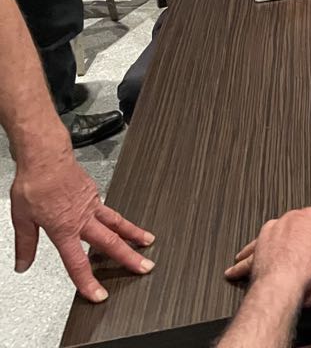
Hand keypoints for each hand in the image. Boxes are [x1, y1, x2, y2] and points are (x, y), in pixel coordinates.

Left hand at [11, 145, 153, 301]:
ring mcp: (92, 205)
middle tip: (145, 267)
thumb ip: (25, 244)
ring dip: (134, 235)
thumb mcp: (21, 219)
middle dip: (129, 258)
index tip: (99, 294)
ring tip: (148, 242)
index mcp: (64, 229)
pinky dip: (118, 218)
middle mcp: (82, 219)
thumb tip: (22, 264)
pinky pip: (109, 210)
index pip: (78, 263)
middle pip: (110, 243)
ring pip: (117, 223)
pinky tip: (120, 222)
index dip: (89, 281)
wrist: (46, 157)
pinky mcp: (94, 193)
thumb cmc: (34, 184)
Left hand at [225, 205, 310, 306]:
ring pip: (291, 224)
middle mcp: (293, 215)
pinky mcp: (262, 238)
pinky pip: (272, 234)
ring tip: (302, 250)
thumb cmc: (310, 265)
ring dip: (298, 232)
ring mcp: (276, 225)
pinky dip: (279, 239)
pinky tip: (284, 251)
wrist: (279, 282)